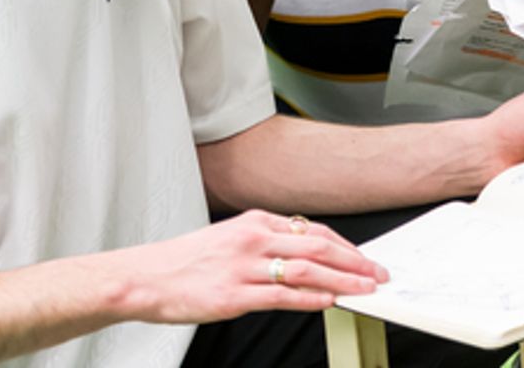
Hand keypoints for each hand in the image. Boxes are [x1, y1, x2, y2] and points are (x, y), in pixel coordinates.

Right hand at [114, 210, 386, 323]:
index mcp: (253, 222)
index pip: (311, 230)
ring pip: (306, 270)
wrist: (145, 277)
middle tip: (378, 274)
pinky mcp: (234, 295)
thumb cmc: (186, 261)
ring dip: (342, 280)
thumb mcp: (229, 237)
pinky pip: (282, 296)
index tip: (365, 258)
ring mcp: (243, 266)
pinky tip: (330, 302)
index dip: (345, 245)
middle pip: (317, 247)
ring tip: (365, 290)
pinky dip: (311, 299)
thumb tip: (303, 255)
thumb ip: (265, 242)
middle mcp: (252, 238)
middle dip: (354, 261)